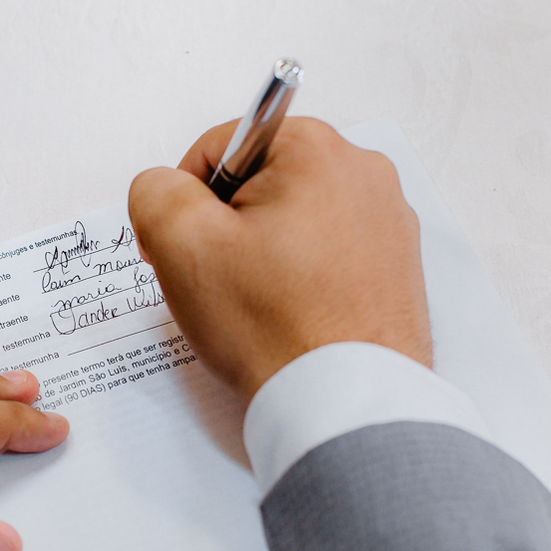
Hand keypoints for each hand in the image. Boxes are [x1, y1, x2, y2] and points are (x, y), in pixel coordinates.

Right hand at [128, 117, 431, 402]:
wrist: (343, 402)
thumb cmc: (272, 327)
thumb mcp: (180, 244)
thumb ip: (154, 191)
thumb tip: (164, 187)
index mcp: (315, 150)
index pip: (218, 148)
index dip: (185, 202)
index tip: (184, 251)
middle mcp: (363, 173)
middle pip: (259, 183)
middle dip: (226, 228)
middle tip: (216, 283)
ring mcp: (388, 222)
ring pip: (292, 220)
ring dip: (262, 254)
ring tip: (255, 306)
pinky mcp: (396, 267)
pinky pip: (327, 256)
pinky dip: (300, 279)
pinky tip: (287, 317)